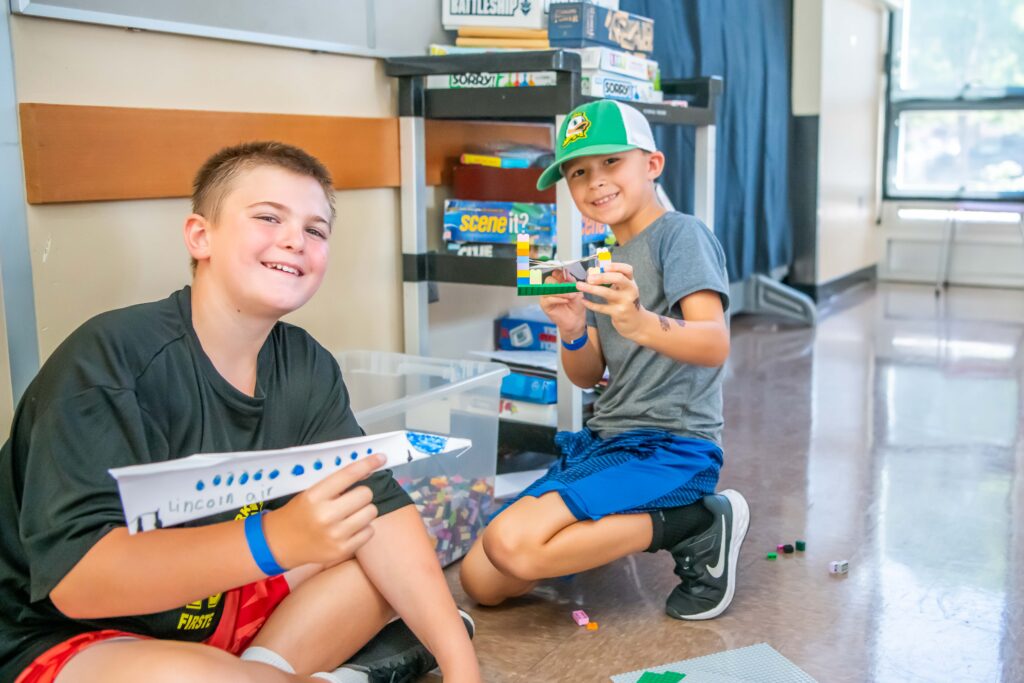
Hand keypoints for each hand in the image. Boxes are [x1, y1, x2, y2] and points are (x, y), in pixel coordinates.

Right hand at [262, 454, 382, 568]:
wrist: (280, 543)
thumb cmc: (298, 513)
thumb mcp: (310, 492)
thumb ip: (336, 483)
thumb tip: (366, 470)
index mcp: (314, 497)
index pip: (348, 475)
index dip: (367, 464)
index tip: (380, 458)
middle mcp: (325, 516)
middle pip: (365, 494)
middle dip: (361, 493)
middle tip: (350, 499)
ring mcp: (335, 535)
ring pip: (371, 512)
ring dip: (364, 510)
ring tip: (349, 514)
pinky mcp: (342, 550)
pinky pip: (370, 531)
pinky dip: (363, 528)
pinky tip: (349, 528)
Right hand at [537, 268, 586, 338]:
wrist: (576, 320)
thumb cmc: (576, 306)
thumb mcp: (577, 291)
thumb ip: (571, 281)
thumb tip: (566, 272)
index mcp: (558, 283)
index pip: (554, 274)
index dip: (559, 273)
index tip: (567, 276)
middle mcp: (550, 288)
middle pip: (549, 280)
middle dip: (560, 283)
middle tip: (571, 289)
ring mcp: (546, 296)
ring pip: (549, 289)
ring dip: (561, 292)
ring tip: (571, 296)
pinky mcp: (544, 305)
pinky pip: (548, 299)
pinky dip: (558, 299)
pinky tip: (566, 301)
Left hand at [575, 262, 645, 339]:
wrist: (636, 322)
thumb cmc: (624, 301)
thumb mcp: (621, 289)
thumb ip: (609, 280)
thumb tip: (591, 271)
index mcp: (631, 282)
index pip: (627, 269)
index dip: (616, 266)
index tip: (603, 267)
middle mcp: (630, 290)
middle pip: (618, 278)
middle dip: (602, 277)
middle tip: (589, 278)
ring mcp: (625, 302)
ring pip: (607, 293)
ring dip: (591, 288)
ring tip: (579, 286)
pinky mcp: (618, 313)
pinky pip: (602, 307)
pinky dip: (591, 304)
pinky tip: (583, 300)